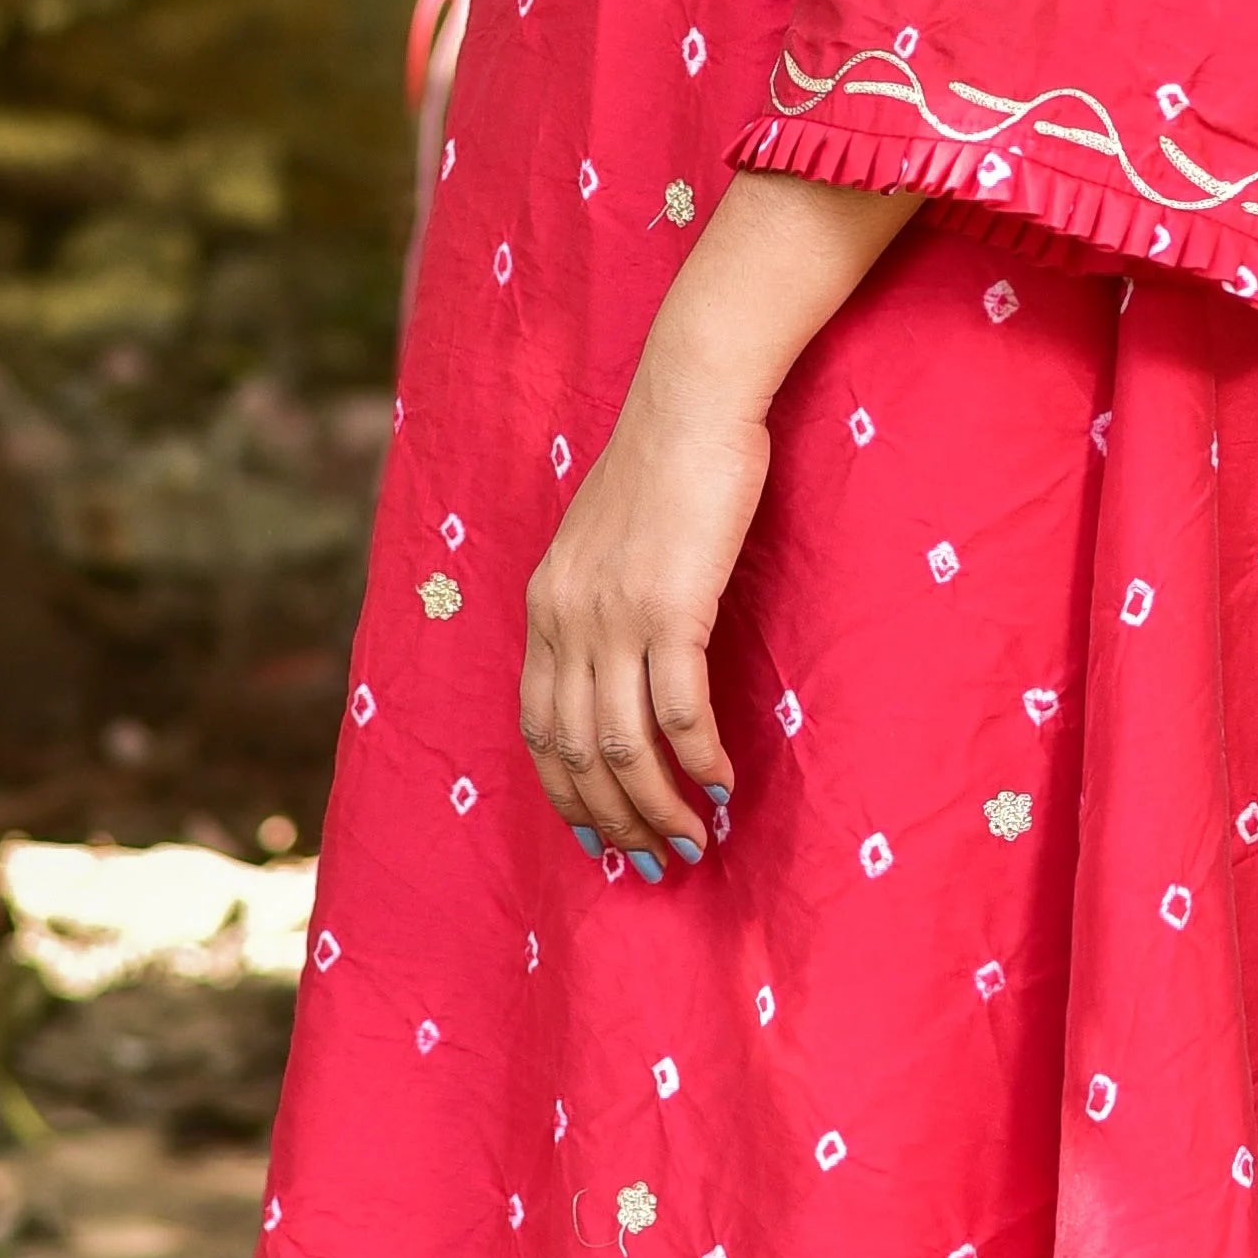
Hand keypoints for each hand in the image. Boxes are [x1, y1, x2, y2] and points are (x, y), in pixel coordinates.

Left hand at [520, 172, 914, 866]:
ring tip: (694, 838)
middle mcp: (566, 617)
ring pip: (622, 744)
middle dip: (615, 818)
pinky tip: (721, 782)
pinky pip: (678, 709)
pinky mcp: (671, 605)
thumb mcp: (608, 539)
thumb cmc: (666, 463)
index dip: (568, 791)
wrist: (692, 399)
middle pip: (575, 750)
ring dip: (658, 804)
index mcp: (545, 605)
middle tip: (658, 859)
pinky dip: (697, 757)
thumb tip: (626, 665)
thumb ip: (602, 601)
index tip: (602, 834)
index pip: (537, 727)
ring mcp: (615, 614)